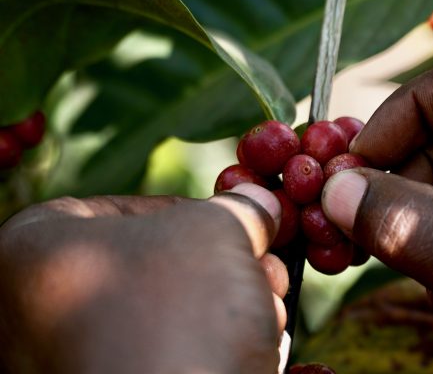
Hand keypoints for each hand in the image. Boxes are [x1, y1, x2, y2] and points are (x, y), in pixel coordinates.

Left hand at [0, 184, 287, 373]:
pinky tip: (257, 343)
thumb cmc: (178, 314)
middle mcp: (44, 311)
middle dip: (226, 263)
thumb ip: (237, 208)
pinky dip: (218, 342)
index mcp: (36, 253)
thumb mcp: (216, 231)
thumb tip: (260, 202)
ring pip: (174, 310)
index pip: (122, 207)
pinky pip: (174, 350)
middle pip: (157, 262)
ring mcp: (81, 360)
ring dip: (234, 301)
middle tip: (264, 266)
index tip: (238, 218)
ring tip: (269, 306)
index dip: (192, 208)